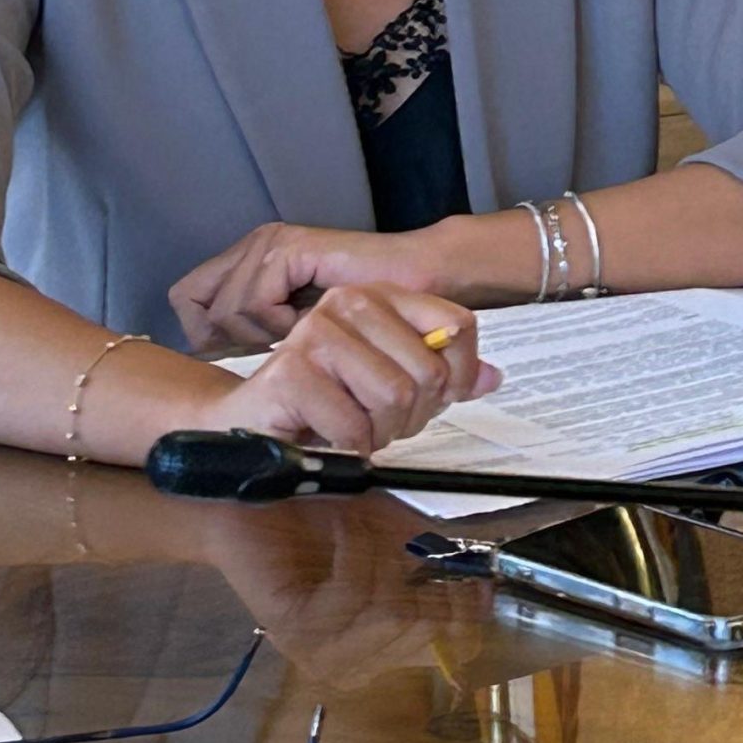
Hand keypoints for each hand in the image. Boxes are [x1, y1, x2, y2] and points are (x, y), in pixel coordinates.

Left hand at [170, 222, 449, 353]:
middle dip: (229, 338)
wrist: (417, 290)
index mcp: (251, 258)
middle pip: (193, 303)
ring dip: (263, 335)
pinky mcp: (291, 249)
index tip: (246, 351)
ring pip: (225, 310)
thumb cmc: (364, 318)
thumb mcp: (293, 325)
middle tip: (274, 345)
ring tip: (302, 333)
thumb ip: (252, 327)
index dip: (204, 332)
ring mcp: (271, 243)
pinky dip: (280, 325)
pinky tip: (309, 323)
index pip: (186, 297)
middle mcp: (255, 244)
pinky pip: (255, 304)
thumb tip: (206, 346)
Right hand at [190, 284, 498, 454]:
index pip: (458, 326)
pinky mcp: (291, 372)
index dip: (458, 373)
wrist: (250, 420)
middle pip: (428, 371)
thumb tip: (492, 377)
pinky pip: (355, 426)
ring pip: (394, 398)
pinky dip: (350, 446)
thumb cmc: (326, 401)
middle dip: (412, 414)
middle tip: (380, 421)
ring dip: (380, 432)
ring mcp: (316, 333)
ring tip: (354, 428)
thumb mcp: (394, 382)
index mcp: (380, 296)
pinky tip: (327, 436)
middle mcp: (349, 302)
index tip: (435, 396)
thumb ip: (443, 375)